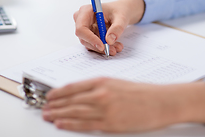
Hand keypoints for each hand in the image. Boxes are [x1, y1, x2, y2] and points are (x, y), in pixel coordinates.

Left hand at [42, 78, 204, 132]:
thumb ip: (100, 87)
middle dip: (55, 104)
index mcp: (103, 81)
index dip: (59, 92)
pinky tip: (61, 123)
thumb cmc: (143, 92)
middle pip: (71, 99)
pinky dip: (70, 124)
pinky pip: (85, 124)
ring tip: (47, 115)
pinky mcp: (111, 123)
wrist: (161, 101)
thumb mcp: (119, 82)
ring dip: (58, 113)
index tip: (49, 95)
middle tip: (43, 107)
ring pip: (75, 111)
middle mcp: (101, 93)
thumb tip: (82, 94)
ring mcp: (105, 109)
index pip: (74, 86)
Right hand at [73, 0, 144, 55]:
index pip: (81, 28)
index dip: (90, 38)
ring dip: (103, 48)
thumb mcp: (121, 18)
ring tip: (117, 47)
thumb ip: (117, 28)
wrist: (121, 12)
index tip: (102, 46)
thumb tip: (109, 40)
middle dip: (99, 46)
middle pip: (84, 38)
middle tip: (113, 50)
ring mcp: (84, 28)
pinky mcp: (88, 35)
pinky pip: (94, 45)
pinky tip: (115, 46)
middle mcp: (82, 20)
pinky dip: (104, 47)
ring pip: (89, 44)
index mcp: (86, 11)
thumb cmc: (119, 10)